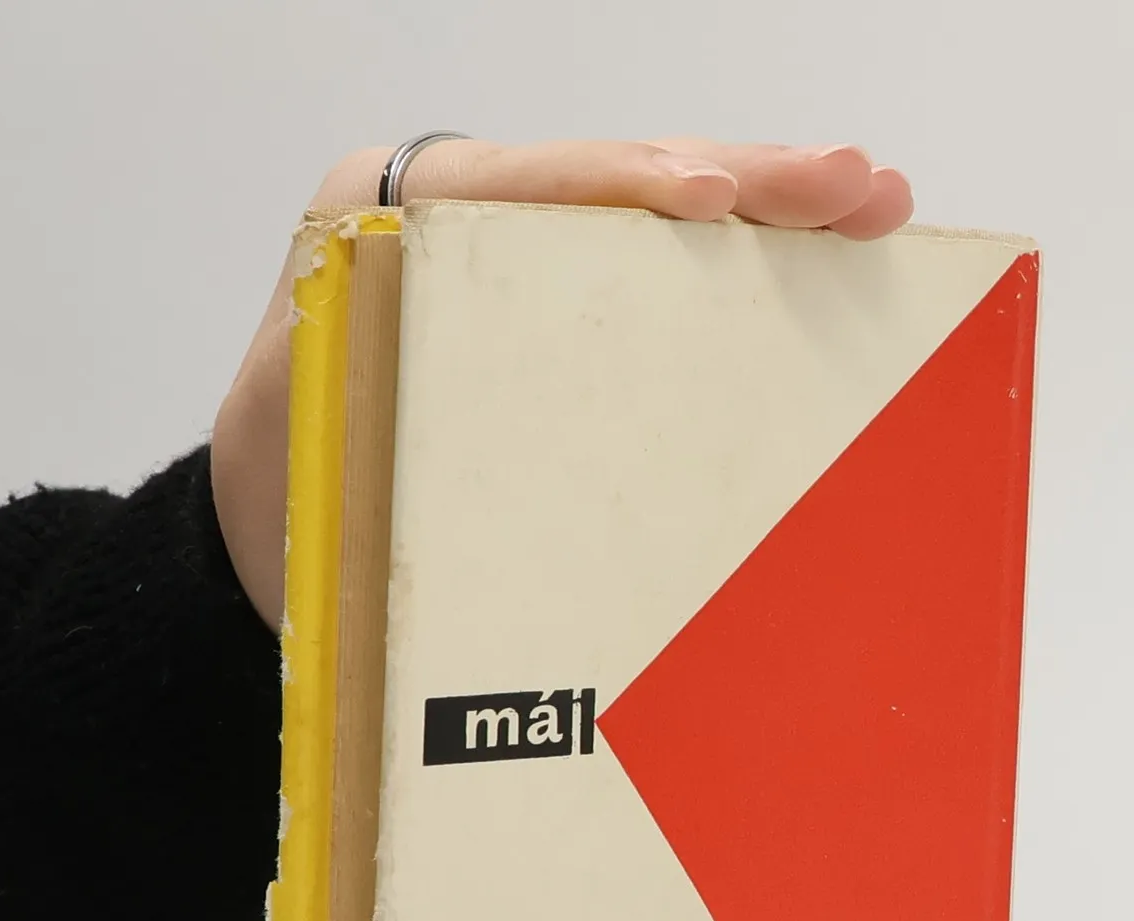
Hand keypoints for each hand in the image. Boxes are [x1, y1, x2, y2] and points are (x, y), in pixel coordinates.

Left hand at [211, 140, 914, 628]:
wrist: (263, 532)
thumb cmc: (282, 506)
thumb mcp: (308, 462)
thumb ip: (379, 434)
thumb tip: (496, 469)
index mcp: (378, 223)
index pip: (512, 187)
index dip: (617, 186)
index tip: (707, 197)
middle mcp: (452, 215)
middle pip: (608, 178)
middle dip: (739, 174)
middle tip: (852, 183)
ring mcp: (511, 252)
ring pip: (648, 211)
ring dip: (766, 205)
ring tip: (870, 200)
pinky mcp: (551, 301)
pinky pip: (652, 266)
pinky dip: (741, 259)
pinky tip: (820, 254)